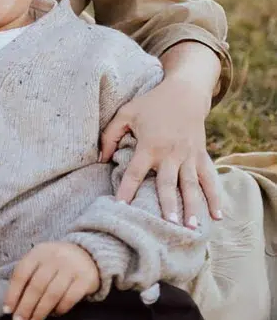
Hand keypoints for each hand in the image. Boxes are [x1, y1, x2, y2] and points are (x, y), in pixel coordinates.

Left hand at [4, 242, 98, 319]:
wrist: (88, 255)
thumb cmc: (56, 263)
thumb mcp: (40, 261)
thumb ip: (27, 277)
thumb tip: (12, 305)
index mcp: (39, 252)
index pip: (21, 273)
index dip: (13, 293)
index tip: (7, 310)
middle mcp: (54, 257)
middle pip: (36, 285)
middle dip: (25, 306)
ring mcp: (71, 267)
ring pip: (52, 293)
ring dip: (41, 311)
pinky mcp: (85, 279)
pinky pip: (70, 298)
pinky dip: (60, 309)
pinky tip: (54, 315)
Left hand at [100, 77, 220, 227]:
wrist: (185, 92)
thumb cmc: (151, 104)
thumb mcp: (126, 113)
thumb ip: (110, 134)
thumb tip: (101, 159)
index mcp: (150, 145)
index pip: (135, 172)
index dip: (127, 189)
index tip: (121, 207)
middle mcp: (170, 153)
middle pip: (167, 183)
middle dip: (168, 204)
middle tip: (168, 224)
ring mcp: (188, 155)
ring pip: (190, 185)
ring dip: (192, 206)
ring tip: (191, 227)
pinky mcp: (201, 155)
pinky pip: (209, 178)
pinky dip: (215, 197)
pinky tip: (218, 216)